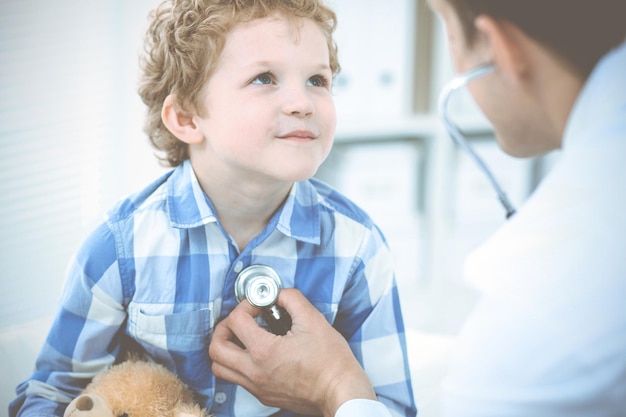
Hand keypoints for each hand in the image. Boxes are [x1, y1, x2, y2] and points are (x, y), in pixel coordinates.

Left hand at [209, 288, 375, 416]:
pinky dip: (237, 363)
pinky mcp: (263, 396)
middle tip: (241, 319)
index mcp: (264, 352)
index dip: (245, 306)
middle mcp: (254, 372)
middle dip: (224, 328)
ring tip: (242, 337)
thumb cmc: (331, 361)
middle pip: (216, 348)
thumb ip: (292, 300)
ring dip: (225, 348)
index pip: (235, 321)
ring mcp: (257, 387)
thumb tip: (278, 294)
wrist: (341, 393)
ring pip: (220, 368)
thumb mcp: (313, 320)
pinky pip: (237, 379)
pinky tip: (256, 353)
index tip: (258, 305)